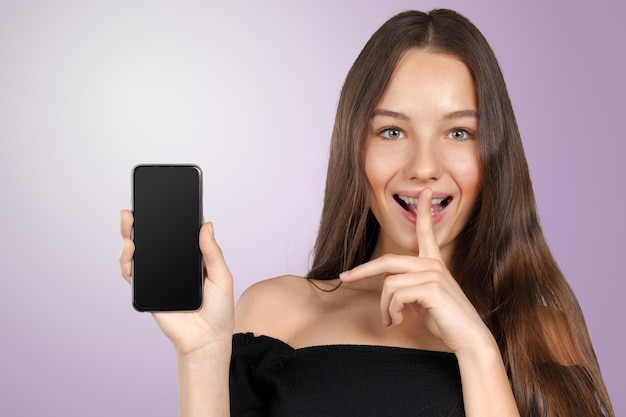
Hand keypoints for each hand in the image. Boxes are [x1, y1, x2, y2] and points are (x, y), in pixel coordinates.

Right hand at [119, 210, 234, 355]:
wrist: (207, 339)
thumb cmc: (218, 309)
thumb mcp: (222, 277)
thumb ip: (212, 252)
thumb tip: (206, 224)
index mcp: (190, 258)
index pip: (176, 233)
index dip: (169, 217)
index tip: (164, 198)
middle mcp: (171, 264)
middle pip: (153, 239)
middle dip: (141, 222)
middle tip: (137, 207)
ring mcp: (157, 276)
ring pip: (138, 252)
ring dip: (129, 235)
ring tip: (130, 222)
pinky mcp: (147, 291)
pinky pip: (132, 273)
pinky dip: (128, 259)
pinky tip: (131, 247)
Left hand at [339, 188, 492, 353]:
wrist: (468, 338)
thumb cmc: (446, 320)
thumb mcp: (423, 299)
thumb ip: (409, 287)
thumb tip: (389, 288)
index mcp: (433, 262)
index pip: (427, 231)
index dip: (424, 209)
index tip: (425, 190)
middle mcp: (433, 264)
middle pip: (386, 260)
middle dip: (362, 271)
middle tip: (344, 278)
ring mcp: (433, 275)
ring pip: (389, 284)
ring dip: (384, 307)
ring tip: (390, 320)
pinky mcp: (431, 289)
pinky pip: (396, 296)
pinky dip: (391, 311)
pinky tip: (398, 322)